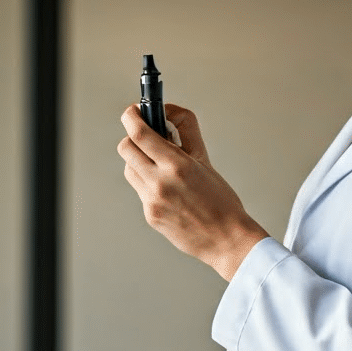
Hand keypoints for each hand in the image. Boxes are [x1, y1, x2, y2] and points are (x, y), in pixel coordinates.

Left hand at [118, 103, 268, 280]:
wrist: (226, 239)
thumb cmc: (221, 200)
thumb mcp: (205, 159)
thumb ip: (186, 131)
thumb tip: (168, 111)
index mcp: (177, 166)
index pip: (139, 134)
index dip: (130, 117)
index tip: (132, 112)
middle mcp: (160, 183)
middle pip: (126, 149)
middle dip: (132, 138)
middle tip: (146, 137)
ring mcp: (151, 201)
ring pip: (129, 169)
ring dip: (138, 161)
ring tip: (160, 165)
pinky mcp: (149, 215)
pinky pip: (139, 190)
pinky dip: (148, 183)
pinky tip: (167, 188)